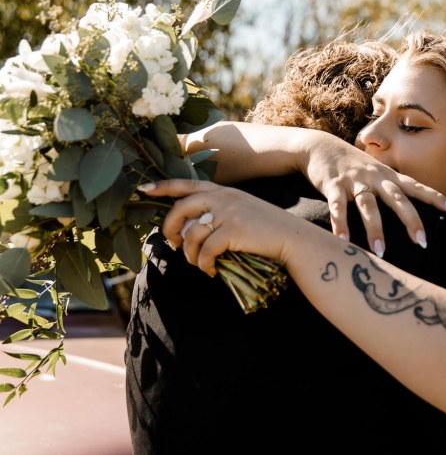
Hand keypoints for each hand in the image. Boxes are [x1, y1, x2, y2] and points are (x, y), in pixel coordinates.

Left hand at [138, 179, 299, 275]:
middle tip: (172, 245)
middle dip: (169, 230)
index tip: (142, 189)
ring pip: (191, 235)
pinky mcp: (233, 230)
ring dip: (190, 255)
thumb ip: (216, 213)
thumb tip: (188, 230)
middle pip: (180, 209)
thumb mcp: (241, 211)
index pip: (186, 183)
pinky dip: (204, 265)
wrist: (292, 239)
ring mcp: (228, 212)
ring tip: (200, 264)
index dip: (162, 186)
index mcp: (223, 190)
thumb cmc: (266, 230)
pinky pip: (205, 251)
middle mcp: (223, 196)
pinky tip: (212, 271)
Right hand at [300, 132, 445, 255]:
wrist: (320, 146)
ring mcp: (354, 181)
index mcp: (388, 176)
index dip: (435, 197)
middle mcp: (375, 177)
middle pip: (397, 198)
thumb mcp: (376, 173)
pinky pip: (338, 207)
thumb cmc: (353, 165)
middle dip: (410, 219)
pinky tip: (343, 241)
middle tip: (422, 242)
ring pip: (368, 206)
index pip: (416, 186)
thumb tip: (412, 212)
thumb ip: (392, 189)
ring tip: (381, 253)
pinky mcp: (333, 186)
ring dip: (375, 229)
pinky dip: (340, 224)